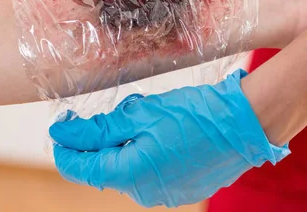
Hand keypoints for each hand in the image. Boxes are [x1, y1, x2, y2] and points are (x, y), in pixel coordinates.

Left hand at [49, 69, 288, 207]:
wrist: (246, 124)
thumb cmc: (196, 114)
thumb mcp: (142, 114)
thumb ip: (99, 128)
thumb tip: (62, 134)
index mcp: (131, 174)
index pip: (82, 168)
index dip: (66, 149)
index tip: (61, 129)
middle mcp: (145, 193)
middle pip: (107, 168)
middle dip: (102, 141)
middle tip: (112, 112)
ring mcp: (166, 194)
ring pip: (130, 168)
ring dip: (127, 145)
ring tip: (146, 117)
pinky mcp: (182, 189)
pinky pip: (152, 172)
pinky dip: (147, 153)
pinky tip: (164, 131)